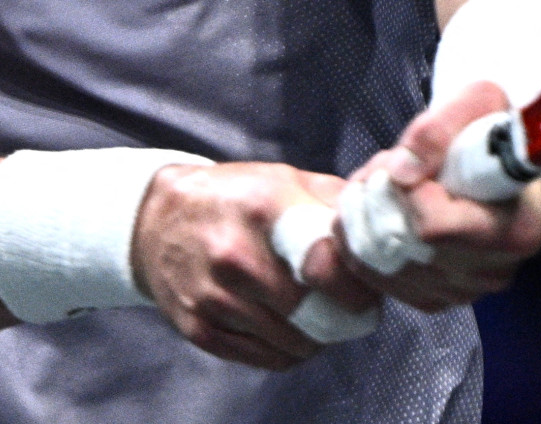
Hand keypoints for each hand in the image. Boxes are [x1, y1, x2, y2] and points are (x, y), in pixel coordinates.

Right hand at [133, 162, 379, 368]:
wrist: (157, 220)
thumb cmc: (234, 198)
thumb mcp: (284, 180)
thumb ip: (335, 203)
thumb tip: (383, 229)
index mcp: (265, 209)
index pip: (326, 264)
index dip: (357, 285)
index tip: (368, 288)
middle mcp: (235, 255)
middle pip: (314, 311)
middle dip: (345, 316)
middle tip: (355, 308)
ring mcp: (213, 296)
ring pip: (294, 342)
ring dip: (320, 336)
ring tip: (323, 315)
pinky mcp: (199, 328)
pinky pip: (266, 359)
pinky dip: (290, 351)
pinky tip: (292, 328)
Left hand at [340, 81, 540, 311]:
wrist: (488, 156)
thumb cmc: (487, 128)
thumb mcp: (476, 102)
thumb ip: (438, 130)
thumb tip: (401, 175)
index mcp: (518, 229)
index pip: (435, 229)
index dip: (406, 194)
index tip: (403, 162)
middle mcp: (495, 271)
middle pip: (403, 250)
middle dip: (376, 202)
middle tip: (380, 168)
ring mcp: (464, 291)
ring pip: (383, 267)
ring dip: (363, 220)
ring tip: (376, 185)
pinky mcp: (435, 299)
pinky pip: (376, 282)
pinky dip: (360, 245)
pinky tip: (374, 213)